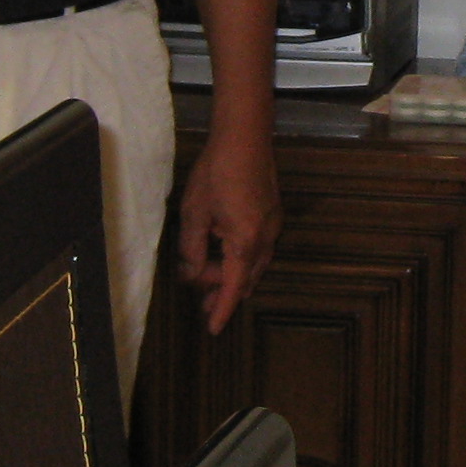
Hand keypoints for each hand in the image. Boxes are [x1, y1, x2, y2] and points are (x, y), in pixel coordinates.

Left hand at [174, 116, 280, 332]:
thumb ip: (193, 248)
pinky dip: (242, 260)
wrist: (245, 137)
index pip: (234, 286)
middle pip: (246, 279)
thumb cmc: (216, 172)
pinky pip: (259, 249)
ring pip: (255, 265)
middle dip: (224, 292)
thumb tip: (192, 272)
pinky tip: (226, 255)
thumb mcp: (195, 212)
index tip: (213, 329)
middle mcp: (266, 239)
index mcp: (246, 241)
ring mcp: (273, 226)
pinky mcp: (272, 215)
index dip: (222, 309)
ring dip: (234, 276)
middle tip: (201, 303)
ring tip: (211, 283)